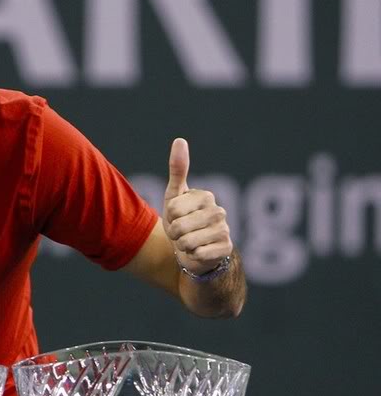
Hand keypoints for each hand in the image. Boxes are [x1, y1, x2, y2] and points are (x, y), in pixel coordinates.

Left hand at [162, 138, 231, 274]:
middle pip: (179, 226)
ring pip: (188, 242)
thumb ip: (178, 169)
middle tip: (181, 232)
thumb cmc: (182, 221)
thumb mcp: (174, 196)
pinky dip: (193, 256)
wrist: (192, 251)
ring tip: (189, 242)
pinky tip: (199, 252)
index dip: (169, 216)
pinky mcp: (226, 249)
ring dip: (182, 245)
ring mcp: (224, 230)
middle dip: (174, 233)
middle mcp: (219, 211)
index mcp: (205, 196)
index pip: (173, 208)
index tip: (176, 216)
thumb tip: (180, 140)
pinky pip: (198, 254)